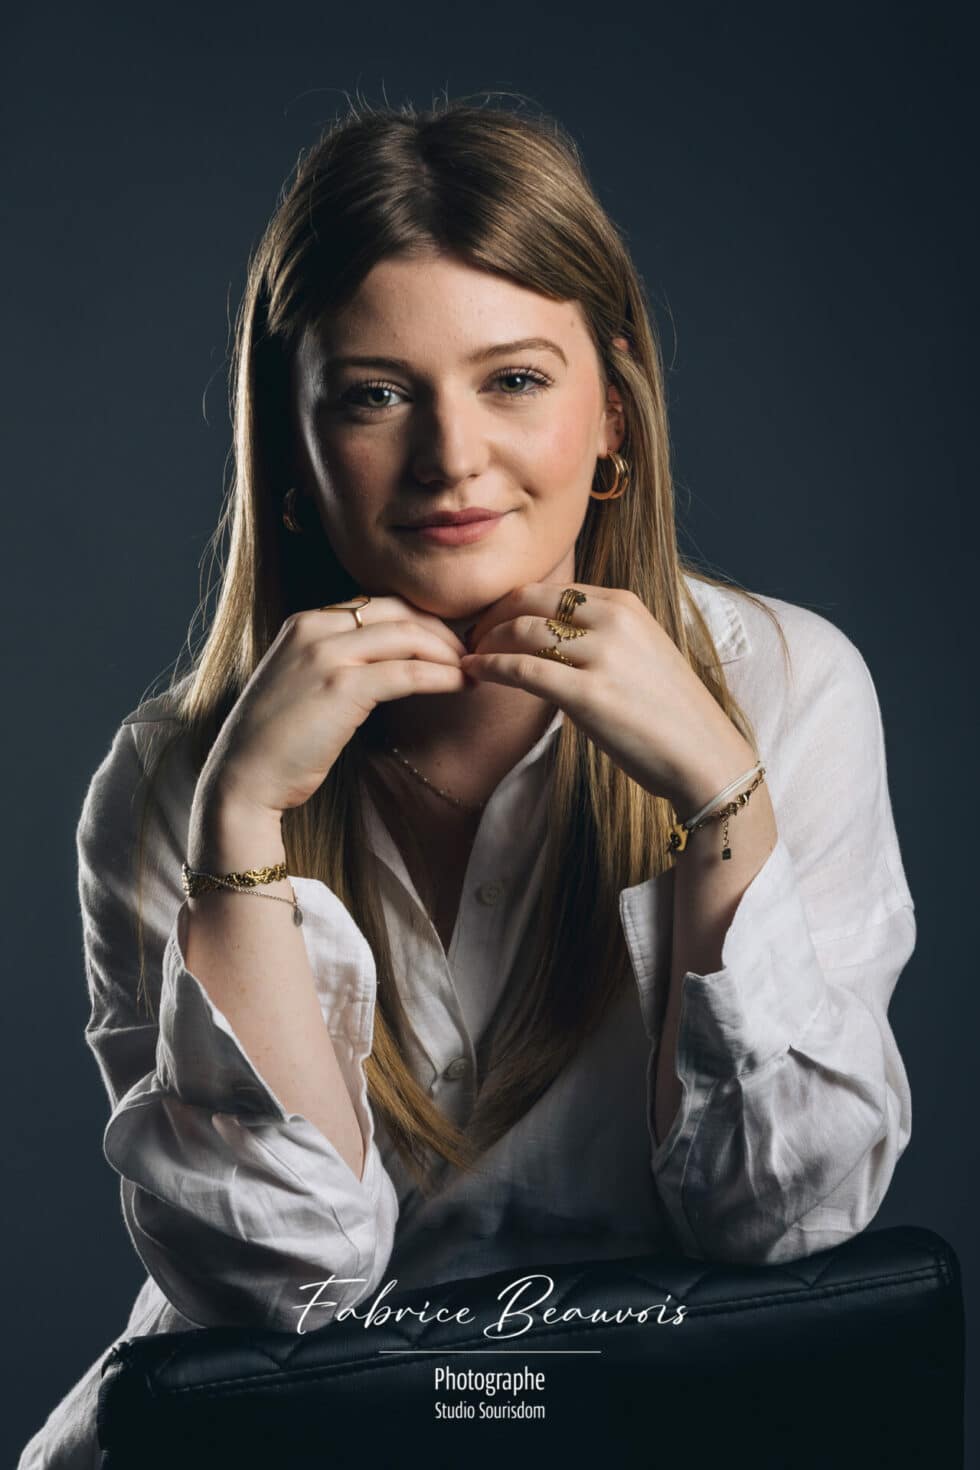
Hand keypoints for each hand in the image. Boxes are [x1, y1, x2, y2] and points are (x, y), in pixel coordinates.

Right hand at [194, 597, 467, 823]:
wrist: (242, 777)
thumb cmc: (278, 740)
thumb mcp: (304, 682)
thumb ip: (339, 660)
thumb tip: (391, 660)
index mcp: (305, 622)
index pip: (380, 604)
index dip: (422, 620)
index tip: (449, 642)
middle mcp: (315, 628)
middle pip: (400, 612)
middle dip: (443, 631)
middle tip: (471, 654)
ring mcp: (326, 654)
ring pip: (409, 637)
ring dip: (450, 653)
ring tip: (473, 671)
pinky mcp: (342, 687)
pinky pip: (408, 673)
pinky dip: (442, 677)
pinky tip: (461, 686)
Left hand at [460, 582, 755, 813]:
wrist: (704, 756)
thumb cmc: (668, 713)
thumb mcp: (640, 651)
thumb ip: (600, 634)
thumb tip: (550, 634)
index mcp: (624, 604)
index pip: (550, 588)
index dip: (511, 602)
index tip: (492, 621)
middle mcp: (613, 620)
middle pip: (528, 601)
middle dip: (491, 617)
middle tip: (471, 638)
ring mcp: (601, 655)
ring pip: (521, 631)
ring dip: (485, 643)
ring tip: (470, 658)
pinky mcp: (587, 694)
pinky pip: (522, 669)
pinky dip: (490, 667)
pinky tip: (473, 672)